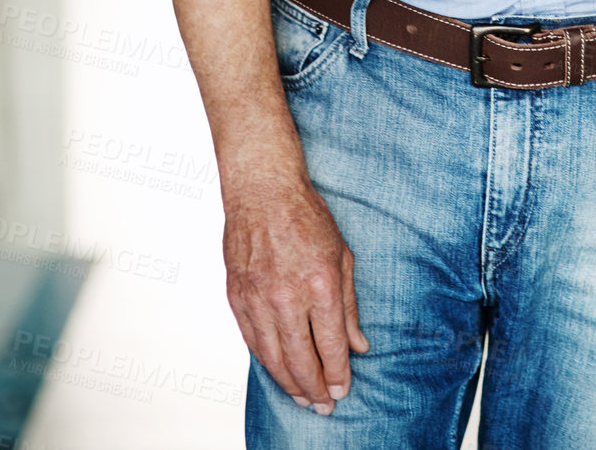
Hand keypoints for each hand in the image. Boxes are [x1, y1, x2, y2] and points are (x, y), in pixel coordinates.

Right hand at [222, 165, 368, 413]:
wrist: (262, 189)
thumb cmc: (306, 216)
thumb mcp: (342, 255)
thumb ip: (349, 305)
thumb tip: (359, 346)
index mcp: (320, 283)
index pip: (330, 346)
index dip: (338, 374)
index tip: (343, 390)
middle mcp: (287, 295)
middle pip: (301, 360)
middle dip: (315, 389)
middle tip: (324, 406)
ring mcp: (258, 298)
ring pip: (273, 358)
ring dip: (289, 383)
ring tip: (303, 398)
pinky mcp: (236, 296)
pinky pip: (252, 341)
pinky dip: (266, 362)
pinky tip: (277, 371)